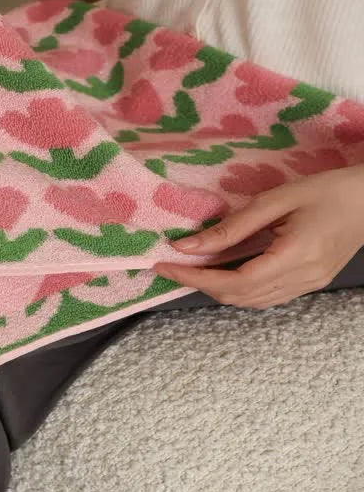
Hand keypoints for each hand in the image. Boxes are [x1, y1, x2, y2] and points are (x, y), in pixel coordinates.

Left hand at [153, 165, 363, 308]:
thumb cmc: (325, 190)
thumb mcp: (274, 200)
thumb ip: (231, 226)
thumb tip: (187, 245)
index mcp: (294, 257)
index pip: (234, 281)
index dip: (195, 278)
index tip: (165, 266)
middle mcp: (302, 279)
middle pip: (240, 296)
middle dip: (200, 284)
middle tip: (169, 267)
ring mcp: (309, 285)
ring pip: (253, 301)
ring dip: (217, 289)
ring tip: (189, 269)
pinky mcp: (311, 282)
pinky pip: (267, 296)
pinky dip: (239, 288)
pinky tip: (222, 272)